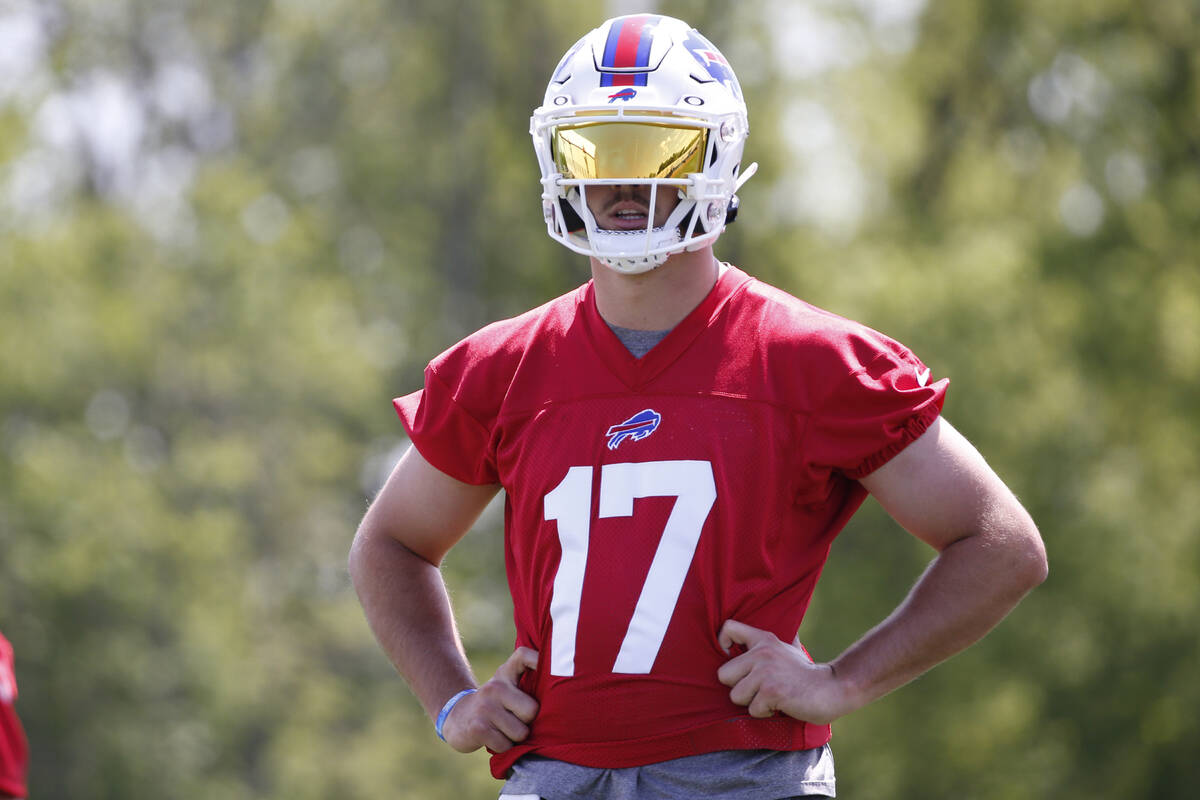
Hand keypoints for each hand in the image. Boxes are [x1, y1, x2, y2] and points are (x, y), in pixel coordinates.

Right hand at [441, 647, 539, 753]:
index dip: (538, 659)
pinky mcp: (478, 727)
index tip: (546, 666)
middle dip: (527, 722)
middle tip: (515, 720)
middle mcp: (495, 686)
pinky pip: (505, 745)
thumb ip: (528, 680)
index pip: (523, 656)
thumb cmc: (494, 703)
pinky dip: (503, 747)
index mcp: (505, 674)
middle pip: (531, 710)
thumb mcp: (507, 685)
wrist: (458, 717)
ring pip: (520, 732)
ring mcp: (485, 706)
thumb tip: (566, 684)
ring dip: (515, 738)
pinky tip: (494, 738)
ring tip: (503, 729)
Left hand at [717, 620, 848, 725]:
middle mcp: (762, 653)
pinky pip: (752, 709)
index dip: (722, 643)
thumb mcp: (789, 648)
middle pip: (723, 674)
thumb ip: (770, 644)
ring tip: (772, 697)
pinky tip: (781, 704)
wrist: (833, 689)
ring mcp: (766, 673)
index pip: (729, 628)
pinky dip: (765, 713)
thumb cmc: (807, 673)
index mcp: (764, 640)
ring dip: (752, 703)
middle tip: (759, 688)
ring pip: (736, 696)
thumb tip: (753, 636)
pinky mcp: (771, 692)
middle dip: (739, 687)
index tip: (730, 656)